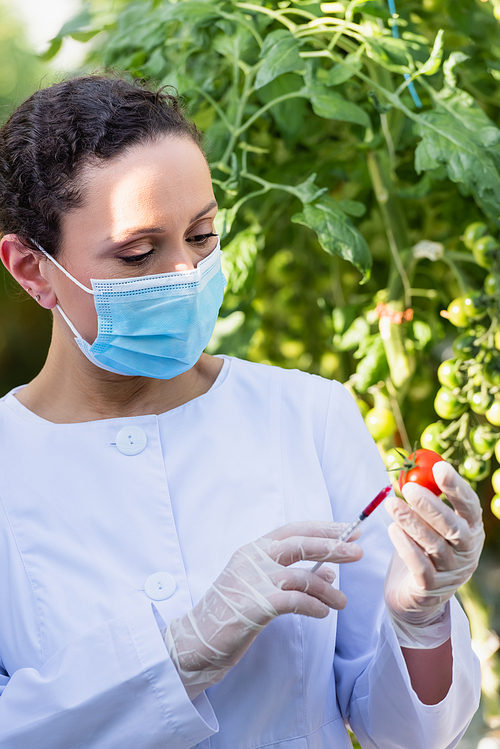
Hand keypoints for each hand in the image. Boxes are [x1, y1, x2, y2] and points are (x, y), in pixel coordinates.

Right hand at [163, 521, 361, 698]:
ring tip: (342, 602)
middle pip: (300, 544)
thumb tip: (330, 572)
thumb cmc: (231, 613)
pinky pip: (296, 601)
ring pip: (302, 576)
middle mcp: (252, 559)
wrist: (197, 640)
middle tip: (357, 551)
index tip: (349, 529)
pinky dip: (315, 606)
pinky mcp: (256, 605)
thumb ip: (292, 577)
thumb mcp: (261, 587)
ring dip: (328, 590)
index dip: (323, 528)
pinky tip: (323, 613)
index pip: (293, 530)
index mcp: (252, 549)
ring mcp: (253, 580)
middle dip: (333, 546)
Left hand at [384, 460, 483, 645]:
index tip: (440, 468)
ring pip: (433, 545)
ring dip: (411, 522)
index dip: (456, 487)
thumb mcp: (430, 525)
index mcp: (471, 531)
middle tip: (408, 488)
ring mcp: (451, 572)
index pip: (470, 507)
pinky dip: (405, 546)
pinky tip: (393, 530)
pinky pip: (419, 566)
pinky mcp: (431, 588)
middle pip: (453, 527)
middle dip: (431, 506)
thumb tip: (414, 471)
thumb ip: (427, 502)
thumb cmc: (424, 549)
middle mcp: (466, 552)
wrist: (416, 596)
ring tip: (391, 505)